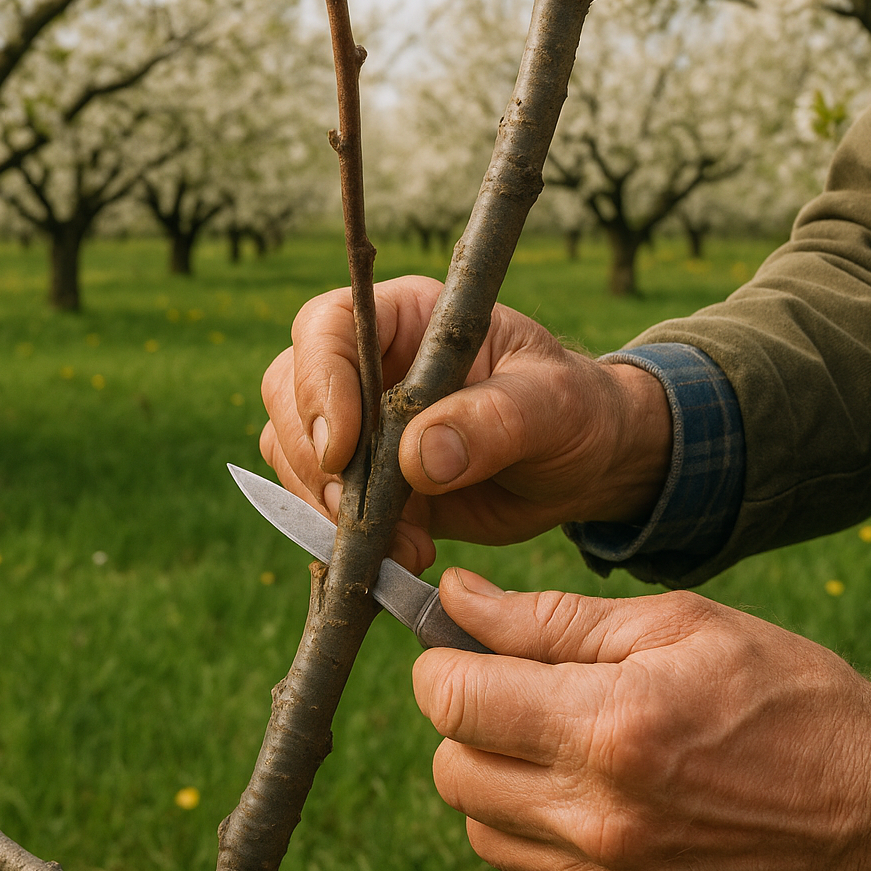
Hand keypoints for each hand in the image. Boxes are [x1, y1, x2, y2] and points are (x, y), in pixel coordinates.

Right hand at [258, 275, 672, 572]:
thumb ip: (492, 422)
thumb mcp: (553, 407)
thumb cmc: (574, 411)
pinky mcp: (361, 479)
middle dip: (310, 457)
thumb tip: (418, 455)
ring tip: (404, 542)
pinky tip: (404, 553)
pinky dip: (344, 535)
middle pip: (287, 390)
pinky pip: (317, 502)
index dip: (317, 383)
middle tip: (357, 510)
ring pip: (291, 451)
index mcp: (407, 317)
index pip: (326, 327)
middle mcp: (368, 362)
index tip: (341, 450)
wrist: (583, 465)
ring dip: (327, 505)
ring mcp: (357, 421)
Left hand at [413, 569, 870, 870]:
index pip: (453, 702)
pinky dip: (532, 824)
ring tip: (560, 738)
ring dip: (496, 775)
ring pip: (479, 826)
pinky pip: (526, 867)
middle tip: (519, 688)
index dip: (442, 664)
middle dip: (467, 719)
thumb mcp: (677, 625)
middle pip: (452, 768)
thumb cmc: (786, 695)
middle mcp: (599, 817)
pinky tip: (586, 786)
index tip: (466, 646)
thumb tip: (457, 597)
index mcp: (611, 727)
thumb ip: (550, 617)